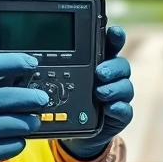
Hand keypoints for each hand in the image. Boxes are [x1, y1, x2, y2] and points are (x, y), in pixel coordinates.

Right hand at [0, 53, 47, 161]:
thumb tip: (21, 77)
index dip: (14, 61)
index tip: (32, 63)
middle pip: (6, 96)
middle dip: (31, 97)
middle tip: (42, 98)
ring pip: (14, 123)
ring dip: (30, 122)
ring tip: (32, 121)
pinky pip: (11, 145)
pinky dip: (18, 141)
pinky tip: (13, 139)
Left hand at [59, 26, 133, 159]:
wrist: (76, 129)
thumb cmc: (70, 98)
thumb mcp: (61, 80)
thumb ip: (57, 67)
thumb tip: (36, 56)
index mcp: (100, 63)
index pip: (111, 45)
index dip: (115, 37)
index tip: (113, 32)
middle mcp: (112, 77)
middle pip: (122, 65)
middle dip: (112, 67)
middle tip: (100, 73)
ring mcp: (118, 96)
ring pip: (125, 86)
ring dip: (114, 88)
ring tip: (99, 93)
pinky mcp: (120, 114)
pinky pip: (125, 110)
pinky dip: (119, 108)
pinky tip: (110, 108)